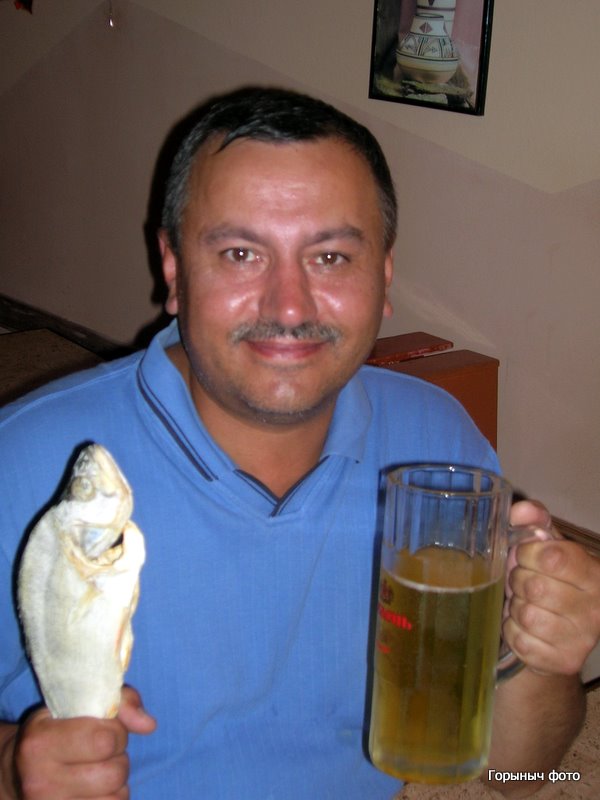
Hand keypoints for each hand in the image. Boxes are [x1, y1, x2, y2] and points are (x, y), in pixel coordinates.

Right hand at [11, 687, 154, 799]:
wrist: (19, 773)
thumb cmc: (56, 730)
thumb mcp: (77, 705)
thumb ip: (119, 702)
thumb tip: (149, 725)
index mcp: (41, 743)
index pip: (105, 740)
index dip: (116, 731)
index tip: (106, 727)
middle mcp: (41, 782)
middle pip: (115, 772)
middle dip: (118, 757)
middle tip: (102, 750)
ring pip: (117, 797)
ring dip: (116, 781)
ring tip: (98, 768)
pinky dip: (112, 798)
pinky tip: (97, 789)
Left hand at [504, 500, 599, 675]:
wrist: (557, 635)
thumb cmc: (549, 581)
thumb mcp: (546, 547)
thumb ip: (535, 522)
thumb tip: (521, 510)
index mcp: (595, 575)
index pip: (552, 557)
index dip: (528, 554)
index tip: (526, 556)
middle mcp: (596, 609)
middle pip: (534, 586)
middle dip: (518, 581)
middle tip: (523, 583)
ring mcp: (582, 639)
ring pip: (525, 614)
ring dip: (515, 607)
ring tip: (525, 604)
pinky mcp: (563, 661)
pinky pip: (519, 640)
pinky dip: (513, 631)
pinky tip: (524, 627)